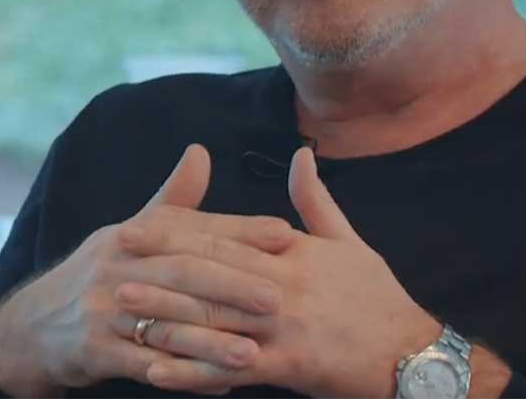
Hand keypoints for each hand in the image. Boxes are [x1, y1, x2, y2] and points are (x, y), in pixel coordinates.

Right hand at [0, 145, 301, 396]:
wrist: (33, 326)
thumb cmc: (99, 276)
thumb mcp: (129, 232)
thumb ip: (172, 199)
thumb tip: (201, 152)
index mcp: (132, 234)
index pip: (192, 229)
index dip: (240, 231)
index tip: (286, 235)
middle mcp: (116, 265)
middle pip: (181, 272)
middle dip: (232, 285)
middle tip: (277, 297)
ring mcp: (103, 309)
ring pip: (165, 322)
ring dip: (211, 340)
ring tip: (253, 352)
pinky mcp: (94, 349)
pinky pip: (145, 364)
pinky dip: (184, 375)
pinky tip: (219, 383)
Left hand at [121, 148, 493, 396]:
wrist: (413, 352)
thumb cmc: (377, 298)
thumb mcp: (349, 242)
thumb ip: (315, 201)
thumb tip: (300, 155)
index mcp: (292, 253)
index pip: (225, 236)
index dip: (178, 230)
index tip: (137, 223)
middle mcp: (284, 284)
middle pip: (211, 271)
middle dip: (159, 263)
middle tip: (112, 256)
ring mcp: (285, 326)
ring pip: (215, 317)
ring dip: (164, 314)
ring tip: (121, 310)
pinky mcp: (291, 366)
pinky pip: (233, 368)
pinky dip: (194, 370)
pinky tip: (158, 371)